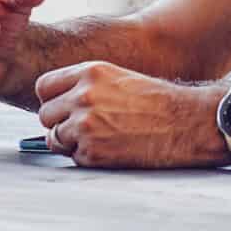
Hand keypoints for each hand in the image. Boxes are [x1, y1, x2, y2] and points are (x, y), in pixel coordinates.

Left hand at [34, 61, 227, 167]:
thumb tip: (56, 102)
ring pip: (54, 138)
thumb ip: (84, 85)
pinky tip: (110, 149)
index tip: (61, 107)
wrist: (186, 123)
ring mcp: (86, 126)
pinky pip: (73, 158)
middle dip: (58, 123)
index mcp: (88, 72)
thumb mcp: (116, 77)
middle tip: (81, 127)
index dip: (51, 100)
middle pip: (45, 114)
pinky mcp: (94, 152)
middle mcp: (83, 96)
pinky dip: (87, 158)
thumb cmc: (155, 101)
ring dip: (70, 142)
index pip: (43, 87)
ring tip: (98, 138)